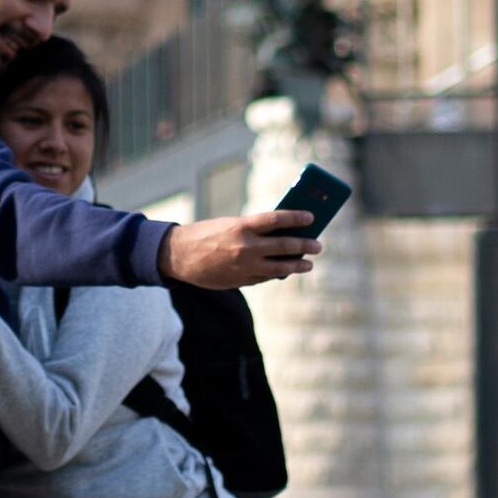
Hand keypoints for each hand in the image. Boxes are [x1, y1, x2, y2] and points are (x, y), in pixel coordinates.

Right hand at [163, 209, 316, 289]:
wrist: (179, 255)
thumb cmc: (206, 234)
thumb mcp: (230, 224)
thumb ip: (254, 229)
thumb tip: (282, 234)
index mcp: (242, 226)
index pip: (277, 219)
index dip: (297, 217)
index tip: (312, 217)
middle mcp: (246, 247)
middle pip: (284, 245)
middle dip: (305, 245)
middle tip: (318, 245)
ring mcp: (244, 266)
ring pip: (280, 267)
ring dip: (297, 265)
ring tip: (309, 264)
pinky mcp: (240, 280)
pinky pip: (265, 277)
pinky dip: (277, 273)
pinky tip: (286, 270)